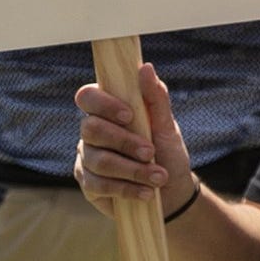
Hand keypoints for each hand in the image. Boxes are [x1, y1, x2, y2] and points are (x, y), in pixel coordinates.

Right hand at [73, 63, 196, 220]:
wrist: (172, 192)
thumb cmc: (167, 153)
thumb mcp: (167, 126)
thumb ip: (156, 97)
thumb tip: (145, 67)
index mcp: (108, 111)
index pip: (87, 96)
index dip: (104, 104)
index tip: (129, 115)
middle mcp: (92, 133)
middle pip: (91, 128)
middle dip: (124, 141)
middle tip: (151, 152)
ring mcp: (87, 158)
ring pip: (97, 160)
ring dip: (132, 169)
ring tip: (158, 177)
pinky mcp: (89, 185)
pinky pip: (98, 184)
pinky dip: (126, 188)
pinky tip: (146, 193)